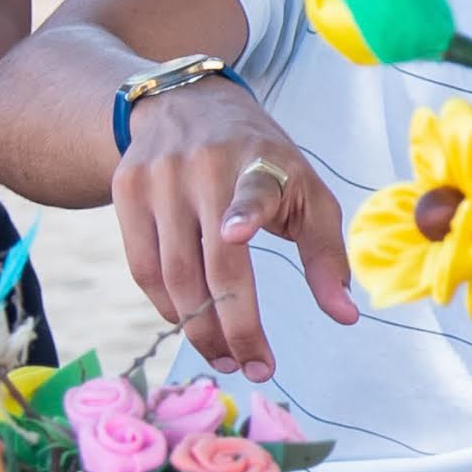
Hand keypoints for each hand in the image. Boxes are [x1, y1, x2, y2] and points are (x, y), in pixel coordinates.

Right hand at [113, 80, 357, 375]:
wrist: (188, 103)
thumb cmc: (262, 160)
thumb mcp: (307, 191)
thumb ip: (327, 254)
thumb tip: (345, 317)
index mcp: (257, 161)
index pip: (252, 189)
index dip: (243, 211)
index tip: (236, 232)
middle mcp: (202, 167)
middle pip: (212, 263)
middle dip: (234, 326)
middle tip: (253, 368)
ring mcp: (158, 178)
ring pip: (172, 274)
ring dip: (199, 328)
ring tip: (226, 356)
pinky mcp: (126, 190)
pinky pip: (142, 268)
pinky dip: (167, 306)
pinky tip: (192, 322)